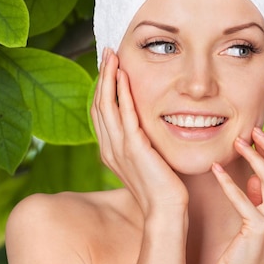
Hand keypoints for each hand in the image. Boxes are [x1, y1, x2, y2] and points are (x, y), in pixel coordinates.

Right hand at [91, 48, 187, 216]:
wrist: (166, 210)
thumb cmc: (162, 188)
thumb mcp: (147, 162)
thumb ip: (141, 146)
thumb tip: (146, 133)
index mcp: (111, 151)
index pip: (101, 113)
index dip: (103, 88)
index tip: (109, 67)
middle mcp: (109, 148)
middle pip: (98, 104)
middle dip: (102, 76)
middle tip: (107, 53)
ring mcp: (119, 148)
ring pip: (106, 105)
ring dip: (108, 78)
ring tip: (111, 56)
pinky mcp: (134, 148)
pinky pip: (124, 115)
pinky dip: (122, 93)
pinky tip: (123, 76)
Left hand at [211, 127, 263, 263]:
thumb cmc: (243, 256)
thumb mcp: (256, 225)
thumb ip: (259, 202)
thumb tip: (257, 179)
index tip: (260, 136)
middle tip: (252, 130)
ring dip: (252, 157)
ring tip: (235, 143)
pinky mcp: (258, 230)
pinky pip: (244, 199)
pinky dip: (228, 182)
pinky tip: (215, 170)